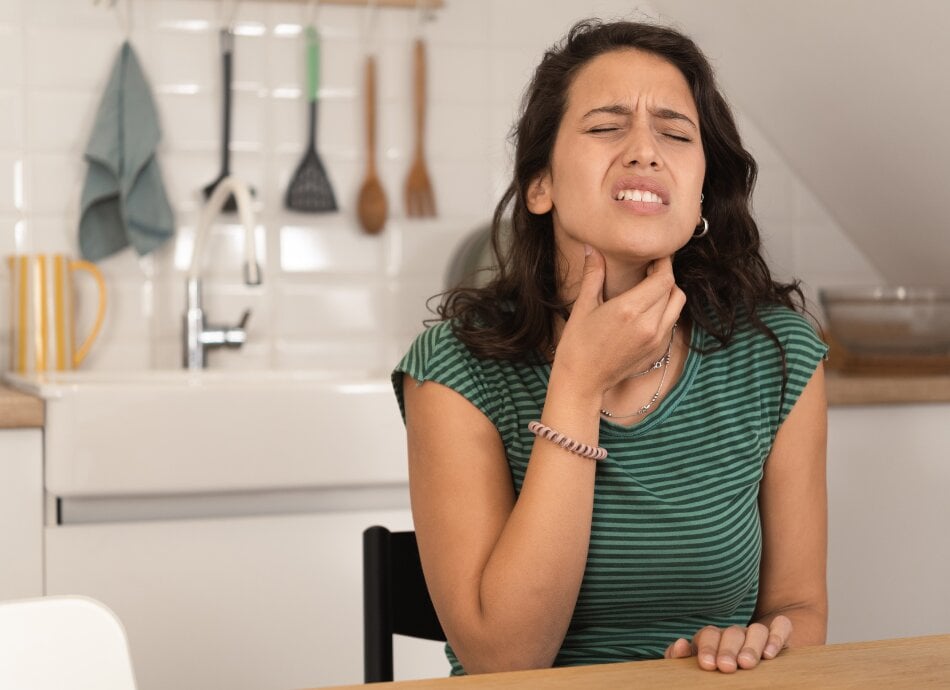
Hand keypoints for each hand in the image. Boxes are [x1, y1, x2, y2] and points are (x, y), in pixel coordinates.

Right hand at [555, 245, 685, 393]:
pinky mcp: (657, 351)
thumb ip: (593, 274)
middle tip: (650, 269)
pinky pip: (671, 323)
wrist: (582, 380)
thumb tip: (591, 248)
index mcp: (630, 310)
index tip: (655, 256)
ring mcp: (656, 340)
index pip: (663, 279)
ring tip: (650, 289)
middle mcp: (648, 325)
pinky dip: (665, 311)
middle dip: (664, 276)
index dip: (663, 263)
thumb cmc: (577, 343)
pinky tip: (647, 310)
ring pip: (677, 307)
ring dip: (668, 294)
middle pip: (673, 290)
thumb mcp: (583, 306)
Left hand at [663, 616, 792, 672]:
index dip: (707, 649)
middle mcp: (735, 634)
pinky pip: (782, 626)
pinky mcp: (780, 637)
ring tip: (747, 664)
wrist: (745, 665)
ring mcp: (756, 635)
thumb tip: (681, 644)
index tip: (707, 665)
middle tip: (726, 667)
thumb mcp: (696, 665)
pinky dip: (777, 635)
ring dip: (751, 646)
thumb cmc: (715, 669)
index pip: (708, 635)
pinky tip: (770, 654)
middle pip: (731, 633)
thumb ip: (681, 656)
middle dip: (728, 650)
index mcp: (713, 639)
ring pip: (757, 630)